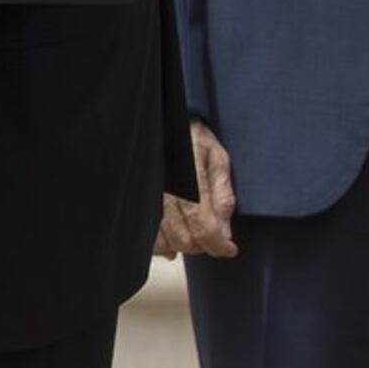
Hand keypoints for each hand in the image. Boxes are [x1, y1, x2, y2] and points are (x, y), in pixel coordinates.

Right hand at [156, 119, 237, 259]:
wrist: (162, 118)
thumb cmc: (193, 135)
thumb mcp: (218, 158)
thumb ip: (223, 194)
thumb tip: (225, 231)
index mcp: (190, 183)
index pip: (204, 230)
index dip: (220, 246)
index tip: (230, 248)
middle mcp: (165, 193)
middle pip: (185, 240)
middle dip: (205, 245)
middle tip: (215, 237)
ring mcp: (149, 197)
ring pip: (165, 241)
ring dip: (184, 244)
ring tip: (195, 234)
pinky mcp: (138, 198)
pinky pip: (147, 234)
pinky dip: (161, 242)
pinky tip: (172, 238)